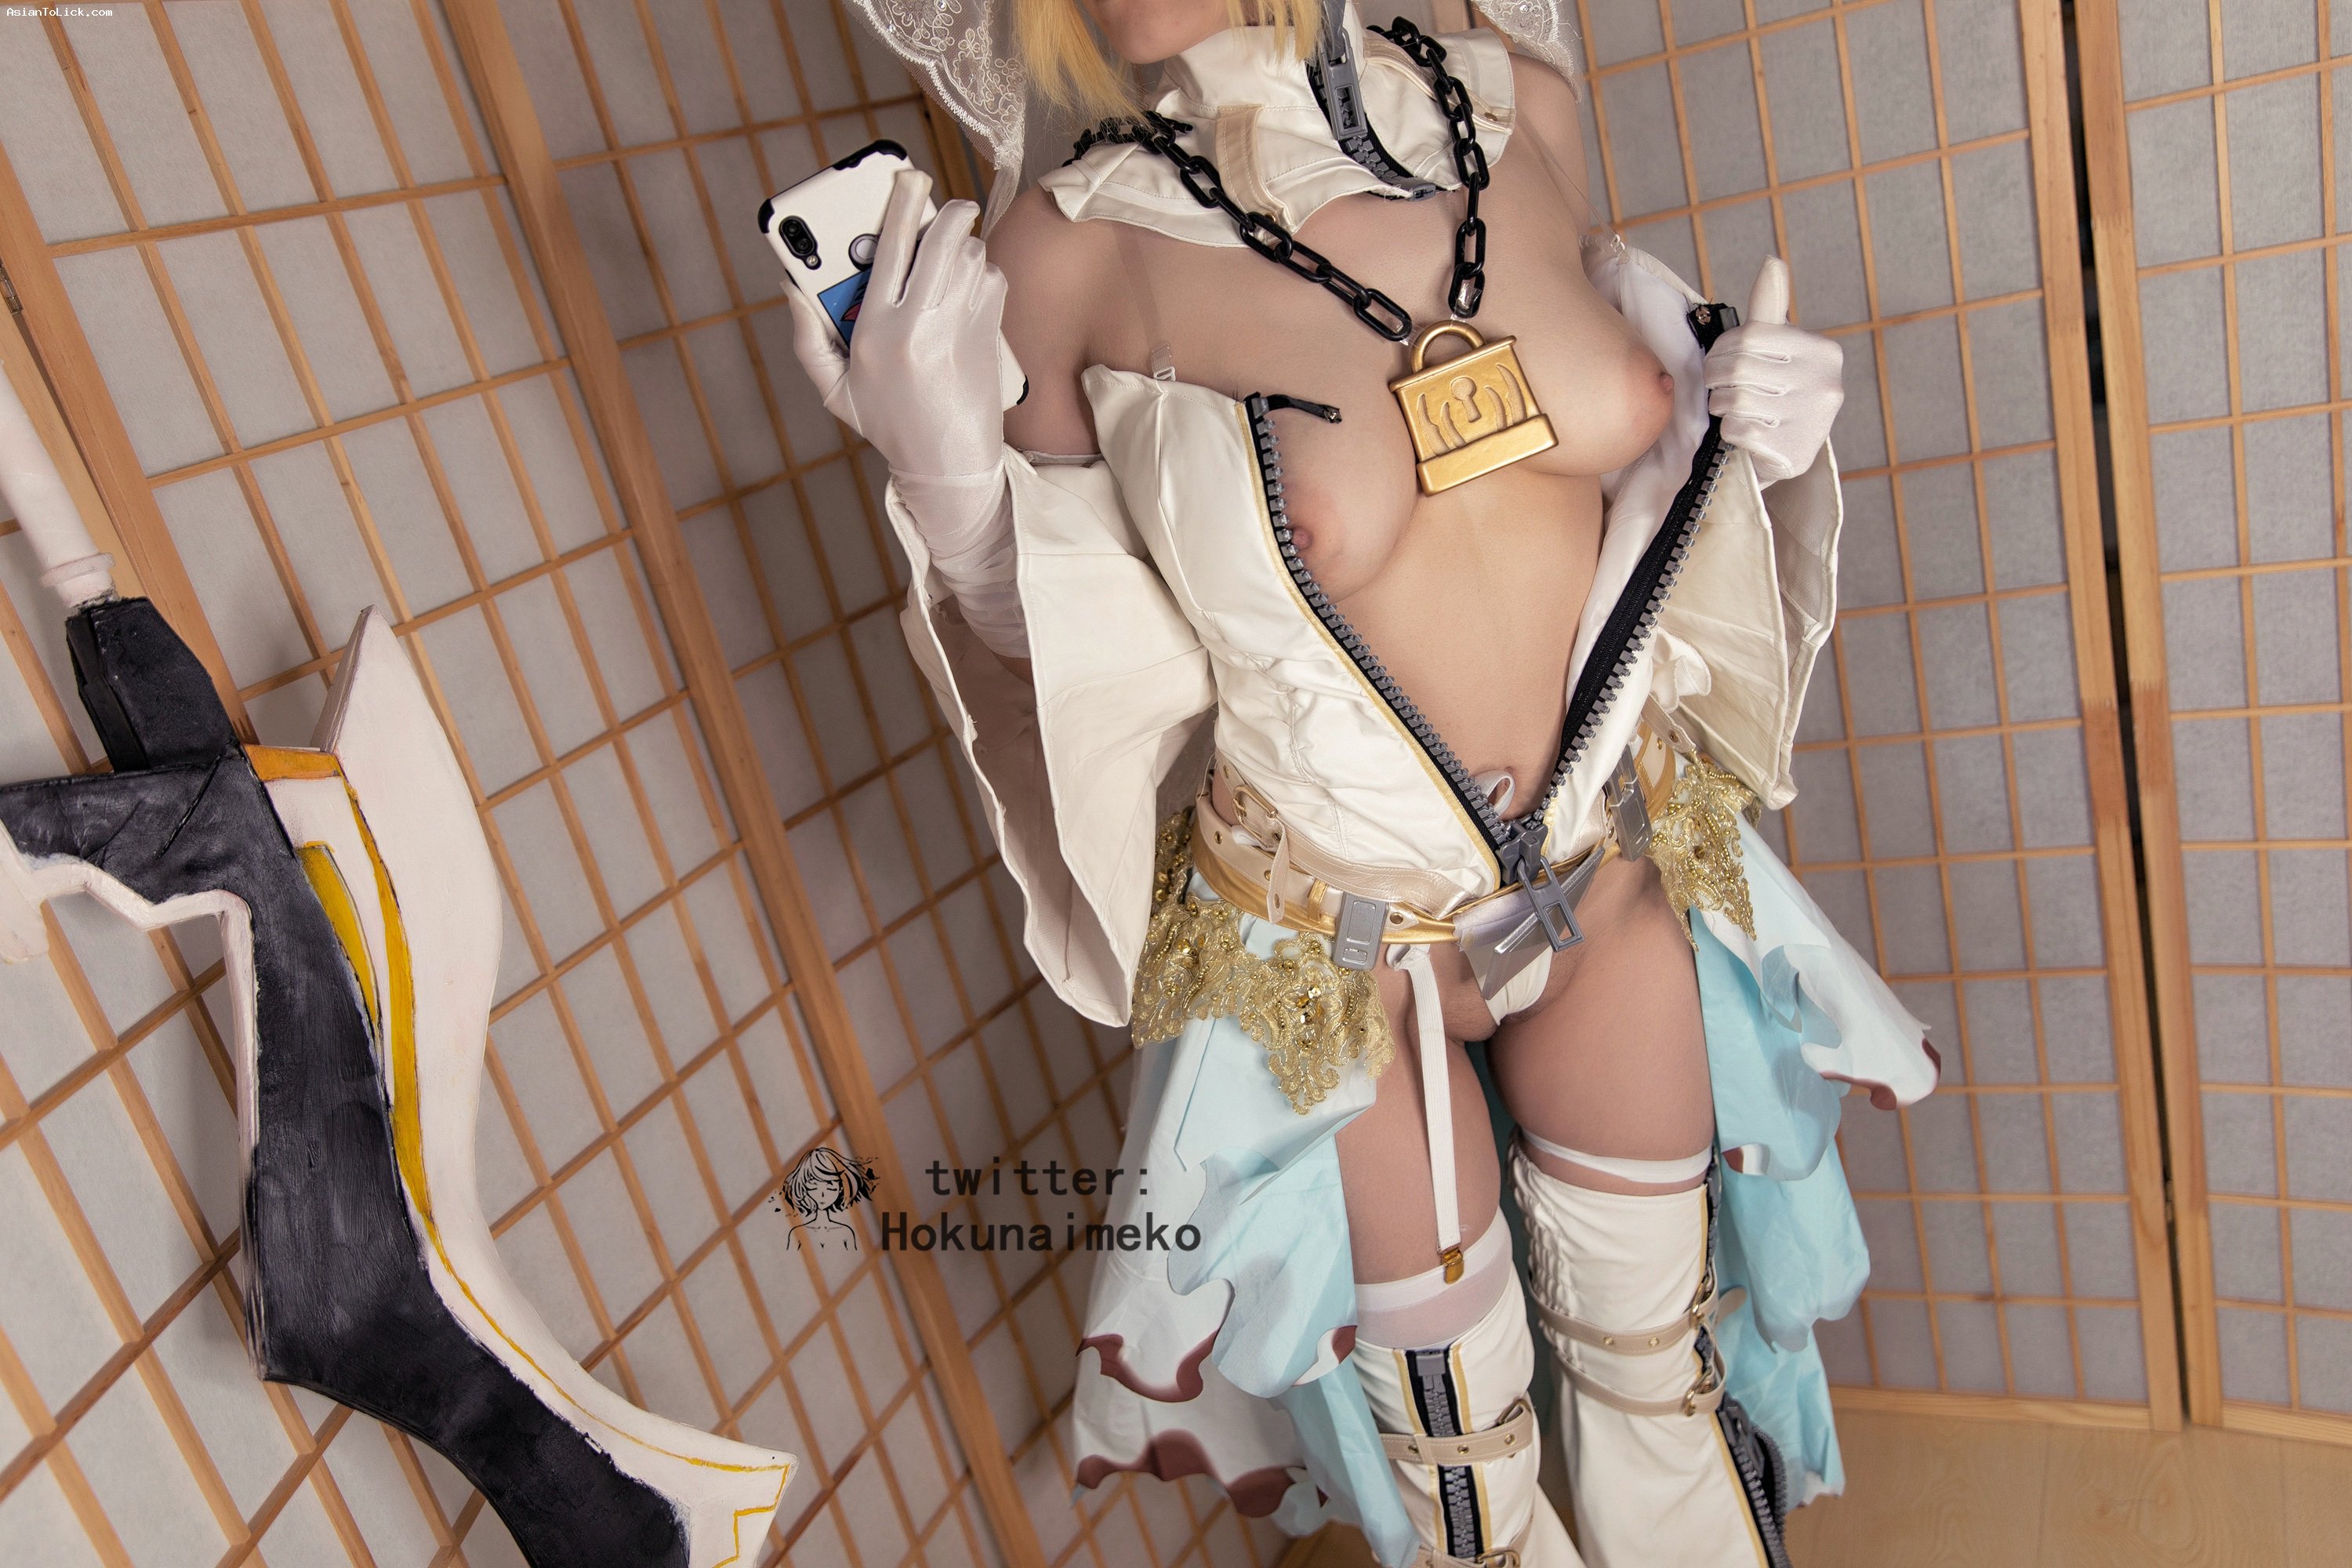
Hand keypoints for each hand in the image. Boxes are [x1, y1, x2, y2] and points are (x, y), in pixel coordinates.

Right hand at [784, 170, 1006, 480]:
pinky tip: (968, 289)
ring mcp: (959, 329)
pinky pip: (991, 280)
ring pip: (970, 256)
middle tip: (947, 205)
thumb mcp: (835, 388)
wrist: (948, 463)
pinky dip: (983, 275)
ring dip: (963, 246)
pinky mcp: (989, 336)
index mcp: (876, 332)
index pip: (888, 248)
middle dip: (946, 212)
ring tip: (951, 256)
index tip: (908, 174)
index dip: (899, 202)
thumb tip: (793, 285)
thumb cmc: (889, 424)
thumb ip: (808, 337)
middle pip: (940, 239)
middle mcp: (919, 325)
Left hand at [1703, 257, 1842, 483]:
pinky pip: (1738, 430)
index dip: (1722, 348)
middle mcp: (1825, 383)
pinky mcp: (1793, 452)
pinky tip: (1743, 431)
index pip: (1751, 336)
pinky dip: (1730, 431)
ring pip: (1735, 400)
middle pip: (1739, 368)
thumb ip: (1770, 308)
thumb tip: (1772, 260)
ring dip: (1721, 405)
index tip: (1719, 359)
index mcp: (1823, 351)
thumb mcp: (1777, 348)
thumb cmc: (1777, 391)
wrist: (1787, 452)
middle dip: (1716, 378)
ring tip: (1730, 408)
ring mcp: (1812, 420)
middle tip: (1716, 386)